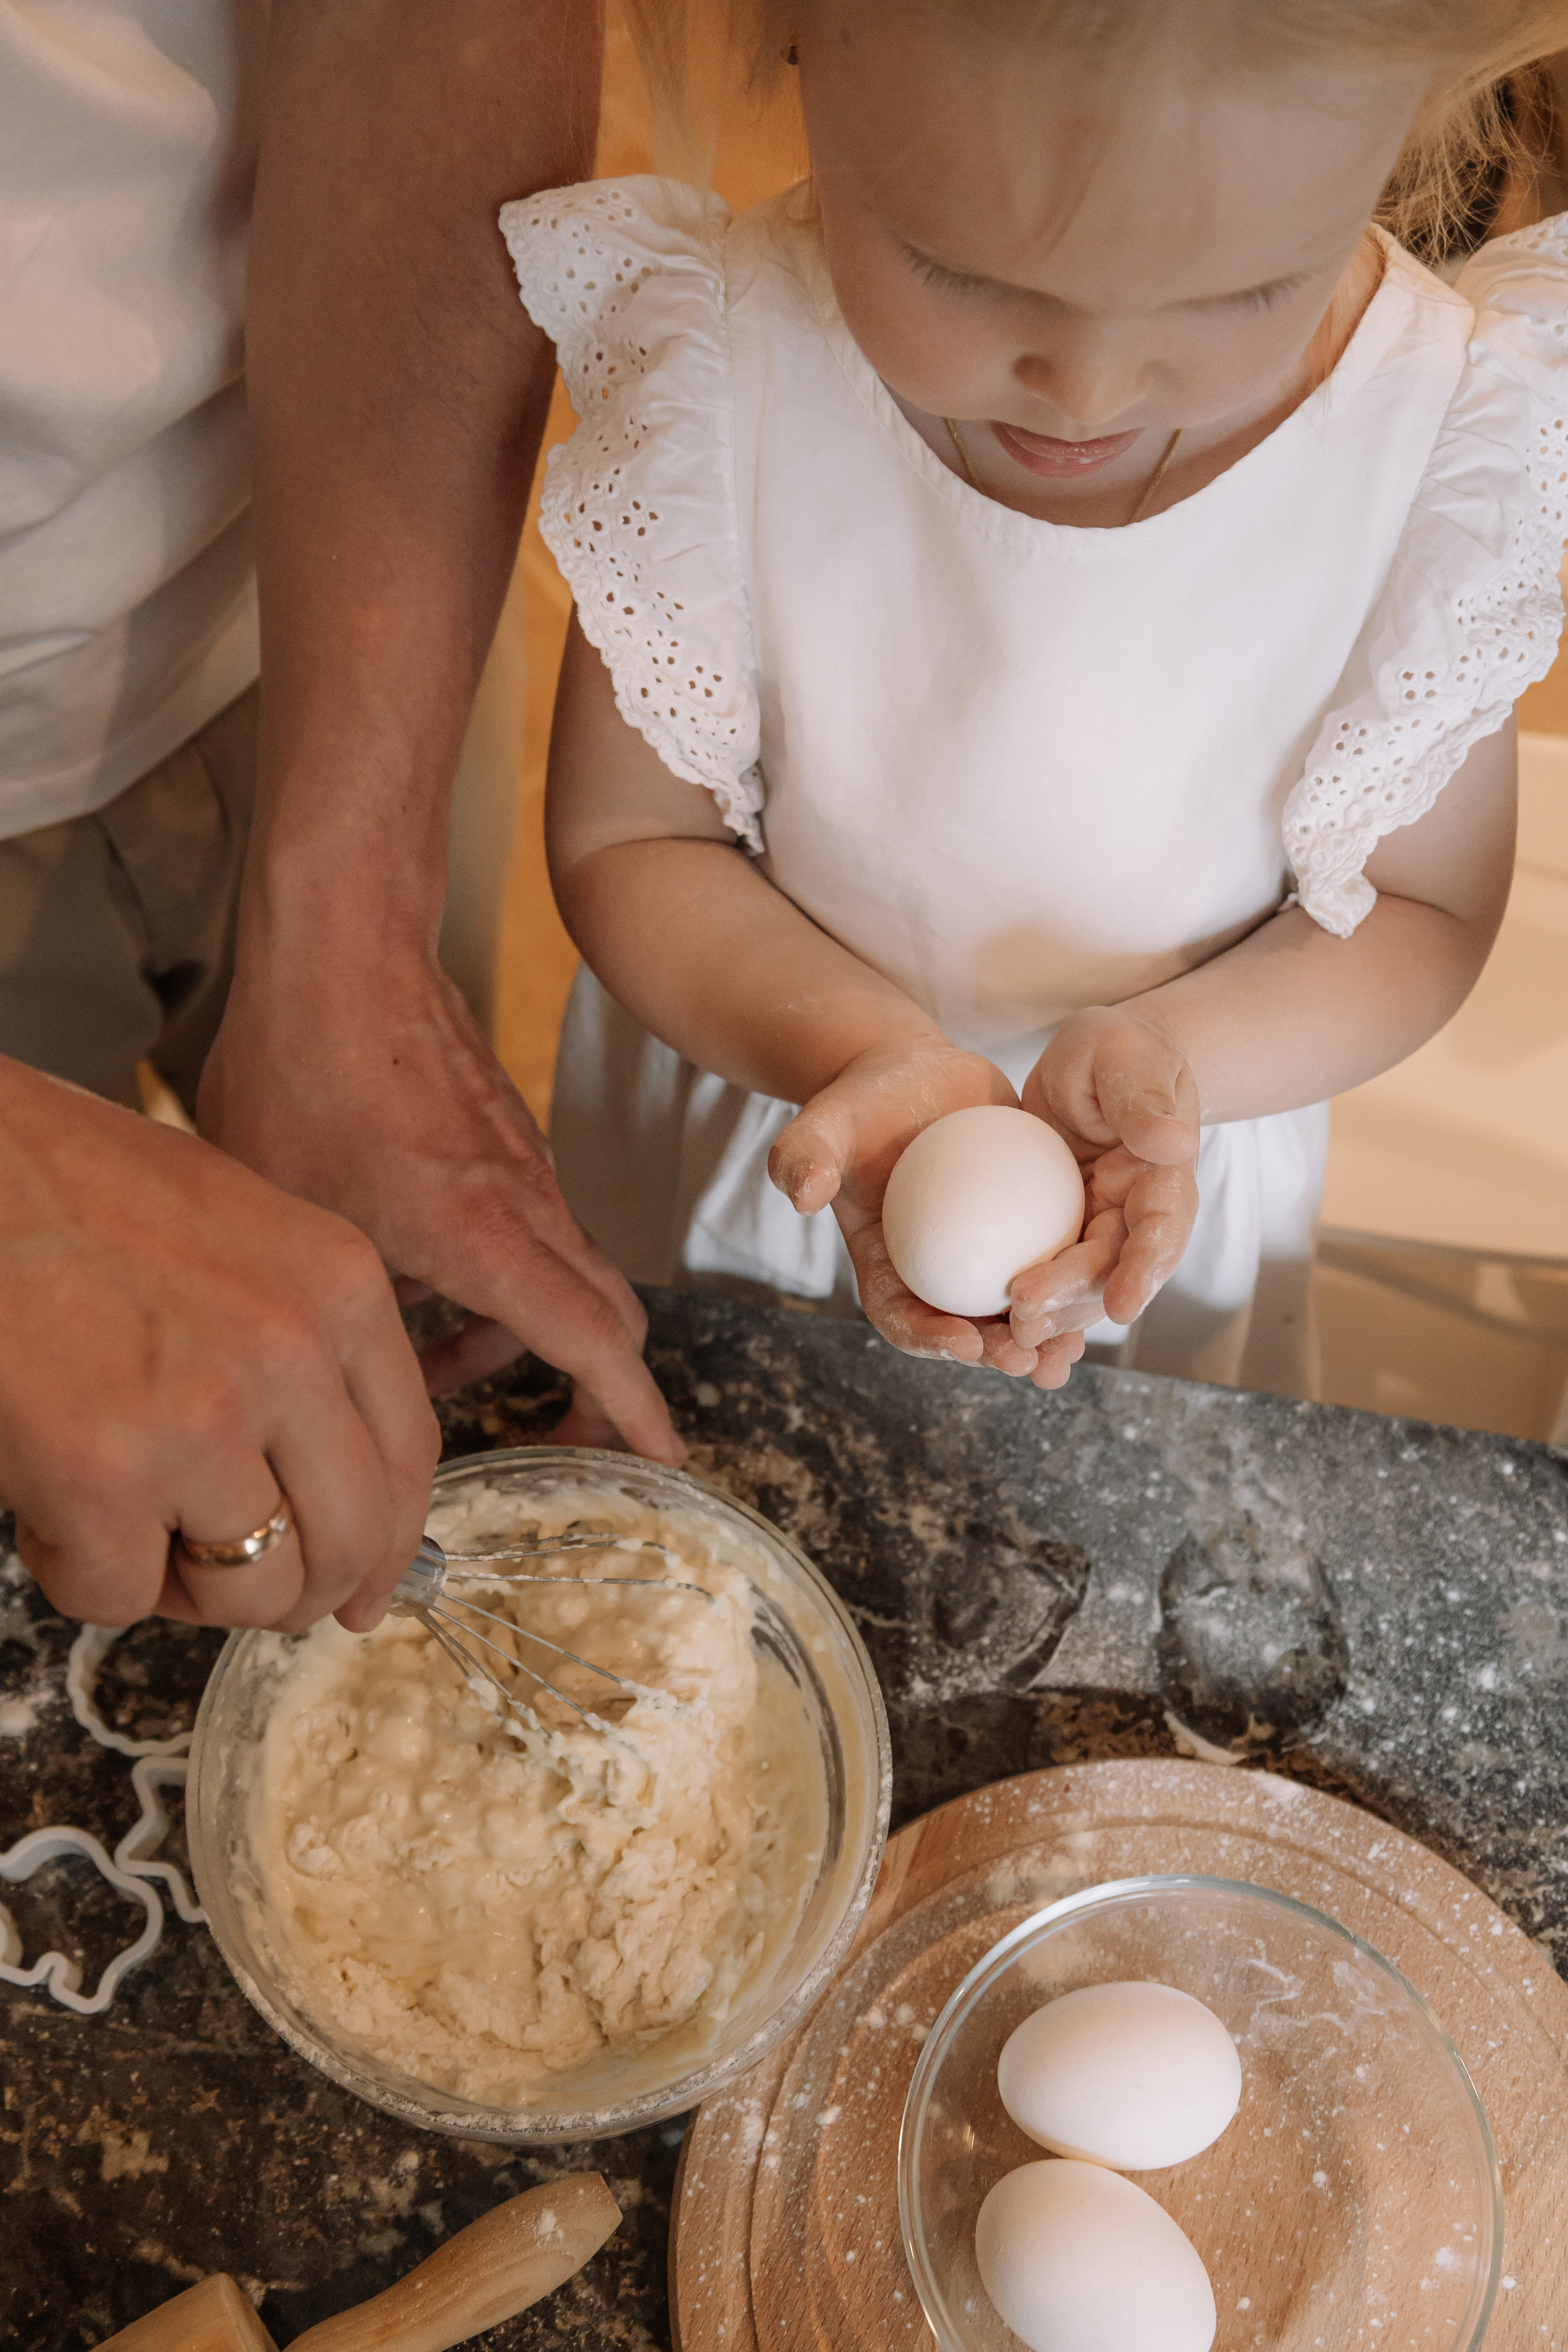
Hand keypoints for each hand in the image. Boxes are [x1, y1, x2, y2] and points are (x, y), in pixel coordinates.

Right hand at [0, 1058, 438, 1632]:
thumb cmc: (70, 1187)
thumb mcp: (240, 1232)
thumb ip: (302, 1343)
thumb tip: (328, 1478)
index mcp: (337, 1286)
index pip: (410, 1455)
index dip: (388, 1549)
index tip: (362, 1595)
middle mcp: (289, 1354)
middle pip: (348, 1542)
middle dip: (293, 1592)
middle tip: (229, 1582)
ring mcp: (200, 1419)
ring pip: (250, 1590)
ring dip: (187, 1588)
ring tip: (125, 1520)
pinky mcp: (101, 1478)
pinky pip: (122, 1595)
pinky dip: (82, 1572)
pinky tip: (51, 1503)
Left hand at [199, 945, 683, 1461]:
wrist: (340, 950)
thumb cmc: (305, 1073)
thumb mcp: (301, 1221)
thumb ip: (345, 1300)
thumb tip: (359, 1360)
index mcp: (486, 1237)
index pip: (592, 1342)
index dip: (631, 1410)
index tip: (664, 1458)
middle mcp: (527, 1203)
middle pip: (607, 1313)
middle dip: (595, 1386)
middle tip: (556, 1436)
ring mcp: (523, 1166)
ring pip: (558, 1271)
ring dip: (514, 1329)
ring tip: (430, 1359)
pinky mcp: (503, 1137)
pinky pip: (526, 1225)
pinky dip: (495, 1271)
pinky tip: (411, 1274)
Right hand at [766, 1041, 1088, 1388]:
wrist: (912, 1075)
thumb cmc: (860, 1103)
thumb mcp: (827, 1123)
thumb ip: (806, 1155)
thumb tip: (801, 1194)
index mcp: (886, 1266)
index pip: (901, 1315)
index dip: (928, 1338)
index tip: (964, 1341)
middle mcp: (935, 1273)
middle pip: (964, 1329)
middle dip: (995, 1354)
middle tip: (1026, 1358)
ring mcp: (982, 1255)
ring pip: (1014, 1310)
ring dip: (1041, 1337)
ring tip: (1067, 1351)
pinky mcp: (1024, 1228)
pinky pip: (1050, 1262)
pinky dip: (1072, 1282)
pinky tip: (1103, 1287)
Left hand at [1007, 1008, 1200, 1353]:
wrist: (1091, 1065)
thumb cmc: (1113, 1049)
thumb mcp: (1122, 1056)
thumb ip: (1143, 1098)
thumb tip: (1172, 1143)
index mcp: (1162, 1178)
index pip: (1162, 1229)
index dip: (1145, 1271)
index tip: (1122, 1307)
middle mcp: (1135, 1214)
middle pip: (1112, 1267)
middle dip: (1076, 1299)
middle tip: (1027, 1314)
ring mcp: (1097, 1227)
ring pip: (1079, 1284)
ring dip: (1050, 1315)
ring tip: (1010, 1337)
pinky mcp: (1059, 1231)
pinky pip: (1046, 1272)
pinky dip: (1029, 1304)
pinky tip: (994, 1332)